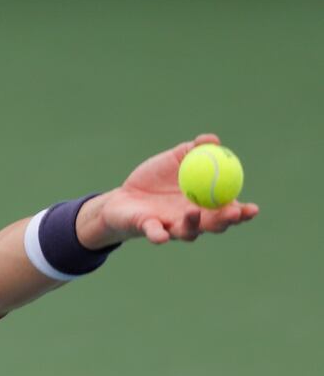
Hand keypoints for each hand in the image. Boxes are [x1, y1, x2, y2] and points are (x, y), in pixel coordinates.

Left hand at [77, 134, 259, 247]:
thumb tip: (213, 140)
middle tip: (232, 212)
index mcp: (203, 204)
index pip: (227, 210)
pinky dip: (159, 235)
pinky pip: (156, 234)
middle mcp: (192, 220)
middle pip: (214, 226)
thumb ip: (193, 150)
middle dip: (225, 221)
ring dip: (193, 224)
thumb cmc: (154, 179)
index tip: (252, 208)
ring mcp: (171, 226)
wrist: (123, 197)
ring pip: (188, 232)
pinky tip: (162, 235)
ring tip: (193, 210)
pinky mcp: (149, 229)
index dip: (242, 213)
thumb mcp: (174, 160)